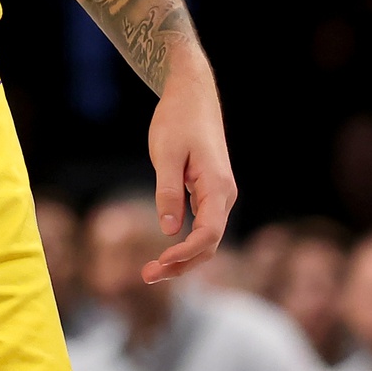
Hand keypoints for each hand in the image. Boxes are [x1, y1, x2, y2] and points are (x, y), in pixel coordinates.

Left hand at [144, 64, 234, 281]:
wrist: (192, 94)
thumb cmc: (178, 120)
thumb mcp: (167, 154)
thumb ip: (168, 191)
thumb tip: (169, 230)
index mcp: (217, 185)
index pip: (208, 233)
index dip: (186, 253)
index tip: (160, 262)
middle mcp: (224, 194)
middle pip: (209, 243)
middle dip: (182, 264)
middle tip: (147, 276)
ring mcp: (219, 194)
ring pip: (206, 237)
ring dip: (183, 257)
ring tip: (152, 271)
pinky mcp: (209, 191)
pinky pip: (202, 226)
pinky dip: (186, 243)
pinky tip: (167, 253)